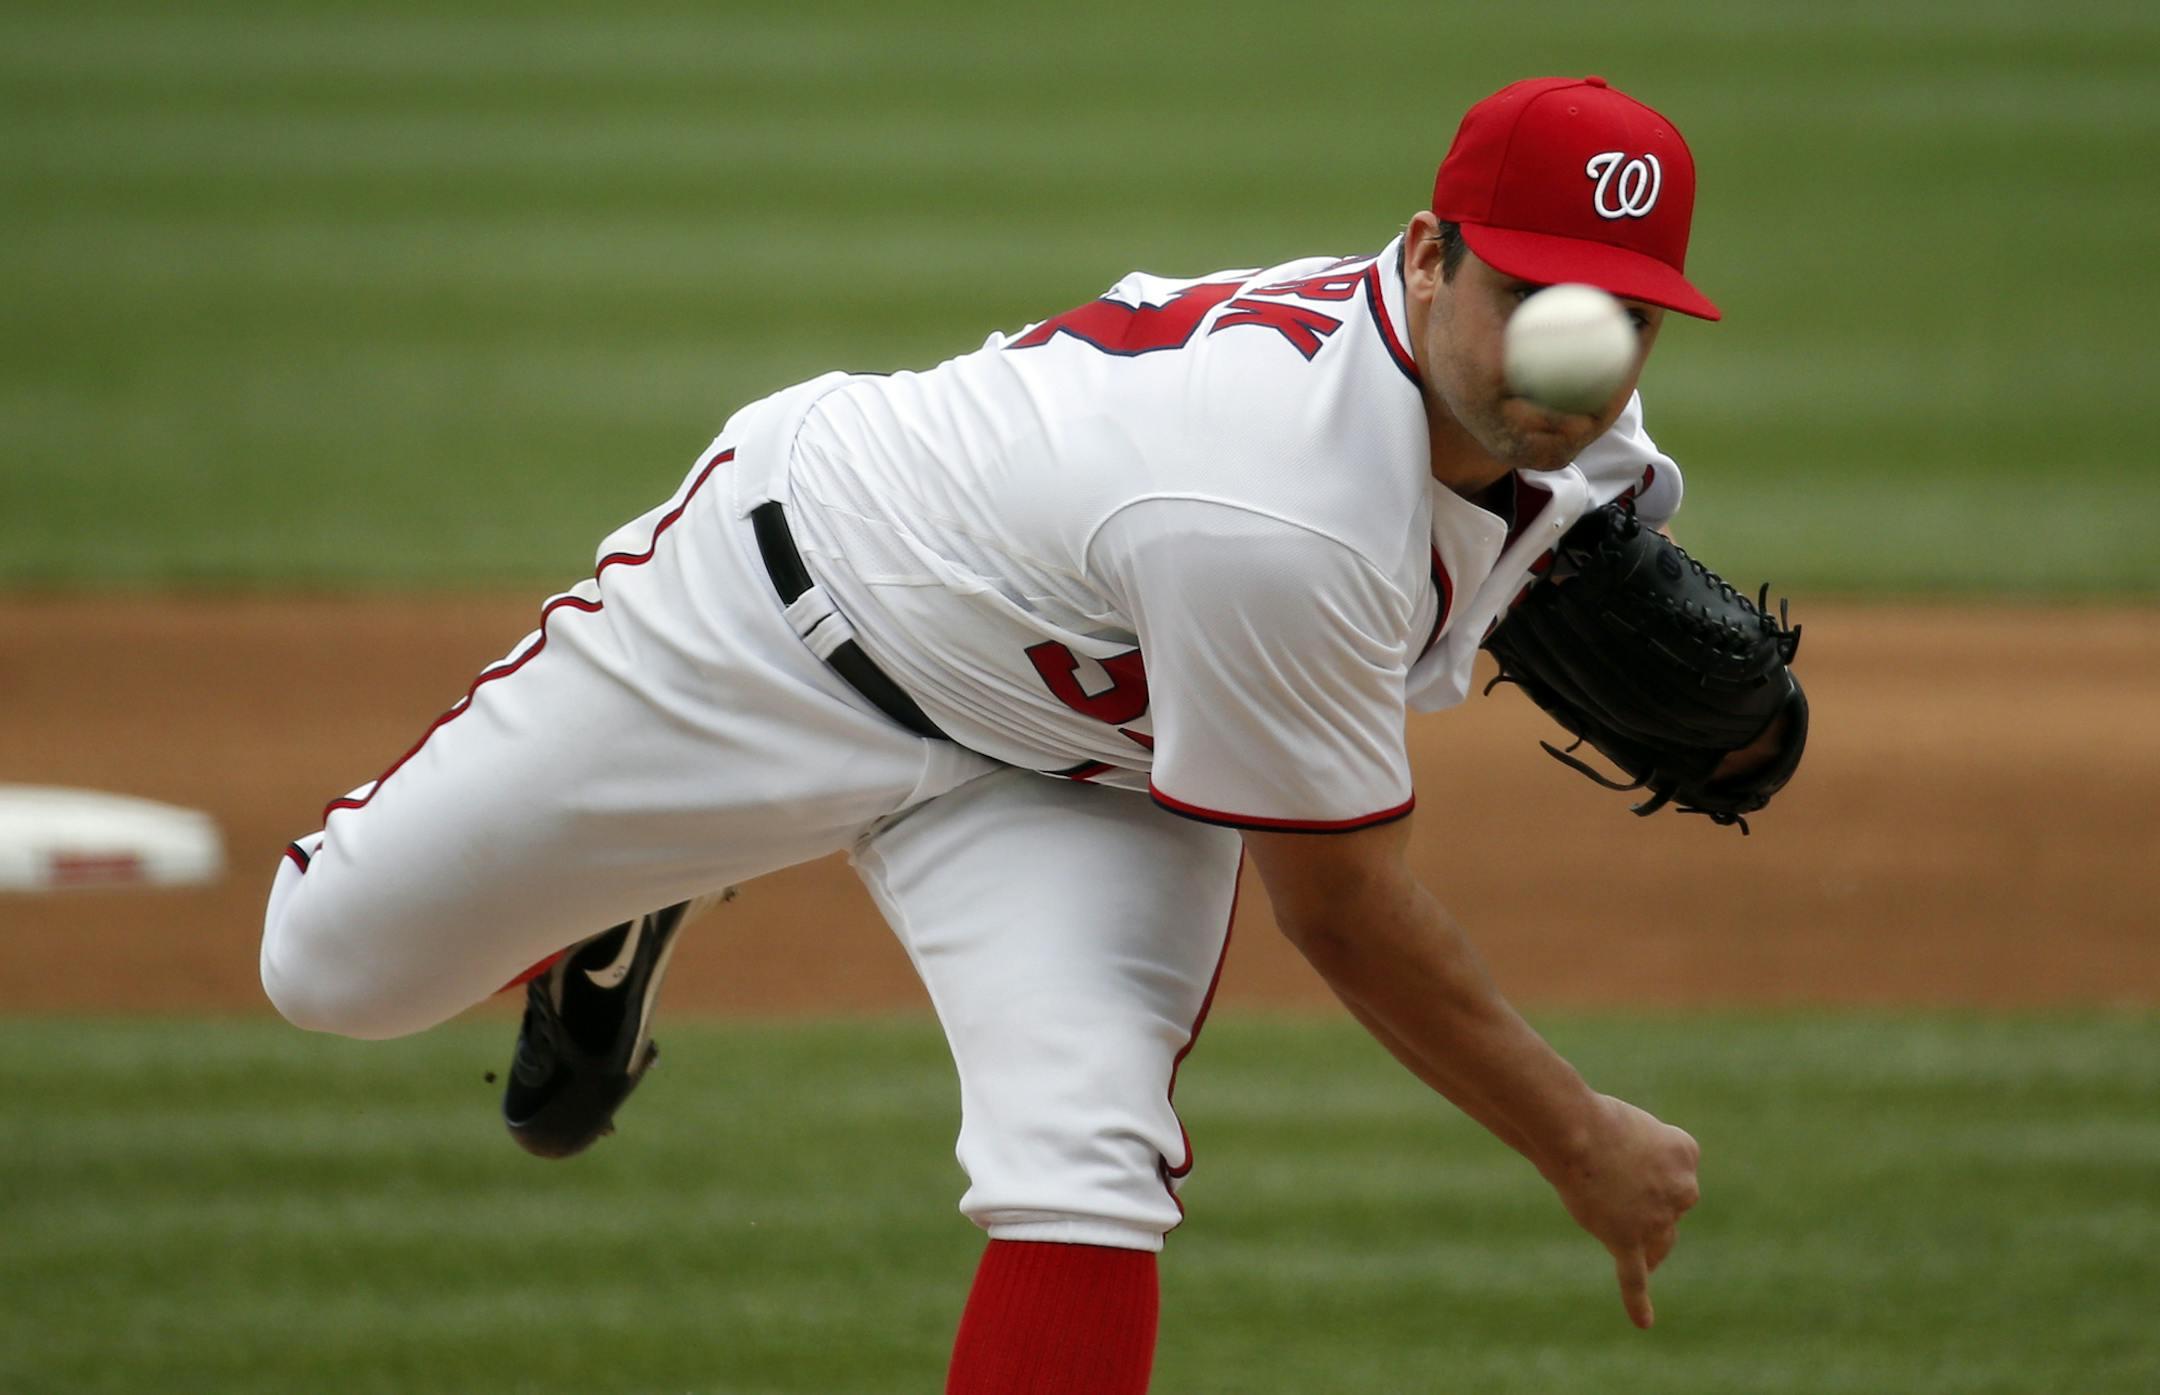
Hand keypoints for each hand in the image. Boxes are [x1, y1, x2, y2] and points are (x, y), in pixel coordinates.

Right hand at [1541, 1093, 1701, 1328]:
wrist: (1574, 1131)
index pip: (1675, 1169)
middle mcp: (1683, 1190)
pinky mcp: (1628, 1240)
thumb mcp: (1631, 1125)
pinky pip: (1634, 1277)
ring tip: (1622, 1228)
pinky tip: (1644, 1322)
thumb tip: (1626, 1200)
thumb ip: (1640, 1158)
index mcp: (1687, 1152)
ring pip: (1658, 1241)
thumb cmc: (1593, 1119)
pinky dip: (1639, 1302)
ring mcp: (1656, 1219)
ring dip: (1644, 1238)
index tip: (1620, 1148)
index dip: (1644, 1163)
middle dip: (1645, 1200)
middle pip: (1670, 1209)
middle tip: (1607, 1177)